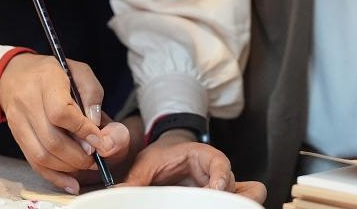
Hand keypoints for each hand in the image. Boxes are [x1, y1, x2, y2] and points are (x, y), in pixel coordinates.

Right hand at [0, 53, 128, 193]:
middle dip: (78, 155)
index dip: (82, 130)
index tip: (99, 140)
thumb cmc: (52, 72)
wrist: (14, 75)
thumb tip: (96, 124)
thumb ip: (91, 93)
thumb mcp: (78, 70)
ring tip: (87, 164)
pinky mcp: (16, 137)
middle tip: (96, 157)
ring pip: (42, 155)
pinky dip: (53, 176)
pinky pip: (33, 162)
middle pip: (52, 139)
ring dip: (68, 167)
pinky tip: (71, 183)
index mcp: (46, 80)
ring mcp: (18, 122)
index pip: (61, 112)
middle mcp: (28, 102)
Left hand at [123, 130, 266, 203]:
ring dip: (228, 202)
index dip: (221, 176)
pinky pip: (236, 199)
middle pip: (234, 185)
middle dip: (227, 197)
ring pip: (238, 196)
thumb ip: (136, 179)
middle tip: (210, 203)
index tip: (216, 188)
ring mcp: (219, 187)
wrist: (168, 154)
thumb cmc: (163, 155)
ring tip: (210, 207)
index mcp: (203, 156)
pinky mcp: (216, 198)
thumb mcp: (147, 162)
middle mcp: (216, 172)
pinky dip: (233, 204)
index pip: (220, 163)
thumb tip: (117, 191)